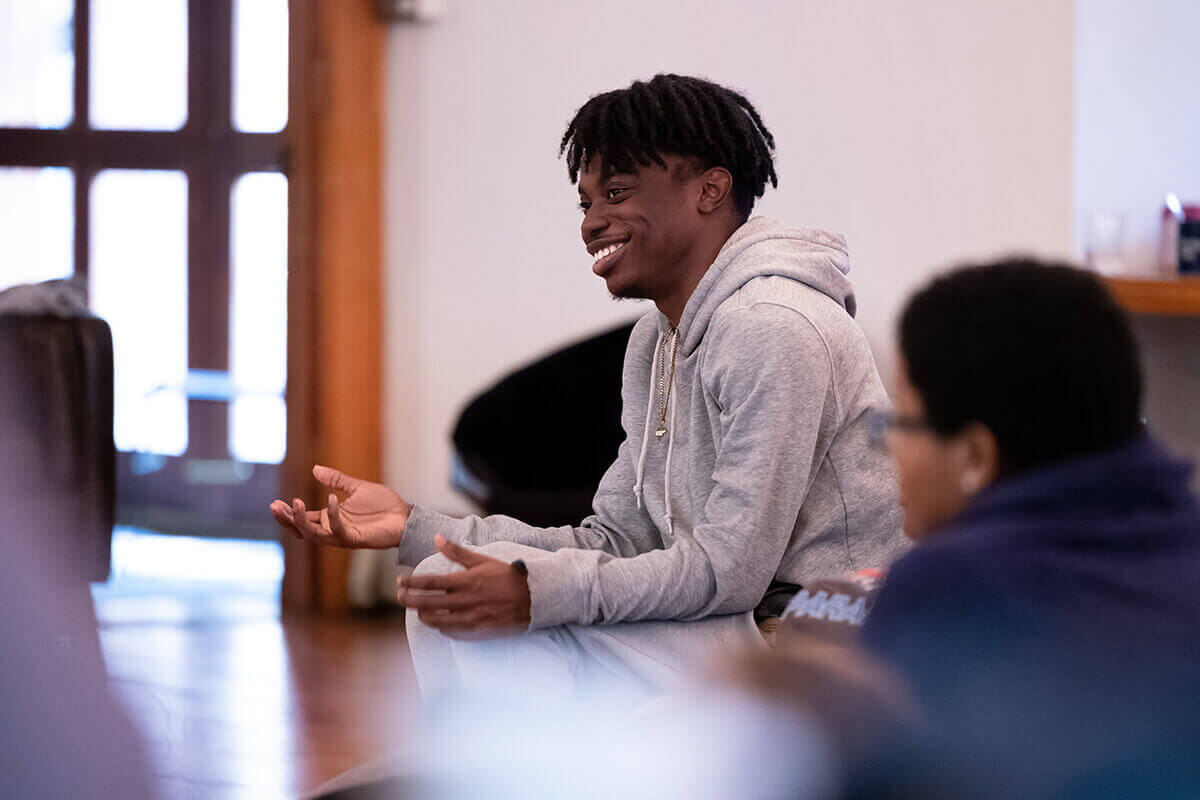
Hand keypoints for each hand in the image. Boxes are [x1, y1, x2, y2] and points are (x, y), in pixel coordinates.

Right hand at [269, 465, 411, 548]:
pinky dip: (332, 515)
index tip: (273, 503)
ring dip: (301, 520)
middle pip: (301, 530)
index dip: (287, 513)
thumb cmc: (383, 505)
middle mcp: (332, 529)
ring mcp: (342, 536)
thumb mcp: (356, 487)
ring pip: (313, 535)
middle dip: (287, 519)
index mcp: (329, 518)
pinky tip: (330, 499)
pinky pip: (337, 530)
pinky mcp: (354, 539)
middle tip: (275, 506)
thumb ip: (335, 480)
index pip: (302, 519)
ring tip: (294, 502)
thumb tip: (314, 469)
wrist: (405, 516)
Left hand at [397, 536, 531, 639]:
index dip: (411, 582)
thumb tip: (436, 538)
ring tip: (417, 609)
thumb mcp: (481, 560)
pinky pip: (450, 632)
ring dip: (421, 615)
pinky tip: (437, 621)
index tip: (400, 581)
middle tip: (399, 596)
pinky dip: (440, 627)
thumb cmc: (506, 576)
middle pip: (426, 603)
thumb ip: (456, 551)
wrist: (532, 598)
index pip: (429, 583)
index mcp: (464, 581)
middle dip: (407, 600)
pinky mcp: (476, 631)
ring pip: (435, 621)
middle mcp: (464, 601)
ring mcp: (469, 618)